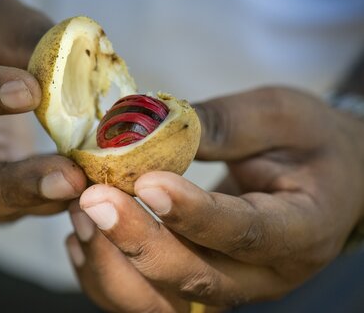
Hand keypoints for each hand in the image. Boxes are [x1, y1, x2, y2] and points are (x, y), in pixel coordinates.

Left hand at [66, 87, 363, 310]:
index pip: (247, 232)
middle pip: (197, 278)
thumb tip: (154, 125)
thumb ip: (225, 122)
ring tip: (82, 212)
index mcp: (303, 227)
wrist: (327, 180)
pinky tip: (82, 238)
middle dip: (139, 240)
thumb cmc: (309, 143)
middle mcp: (265, 274)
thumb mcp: (282, 115)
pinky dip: (107, 276)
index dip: (194, 213)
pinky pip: (146, 301)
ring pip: (164, 304)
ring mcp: (229, 288)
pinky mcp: (198, 287)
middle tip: (94, 197)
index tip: (147, 182)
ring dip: (115, 264)